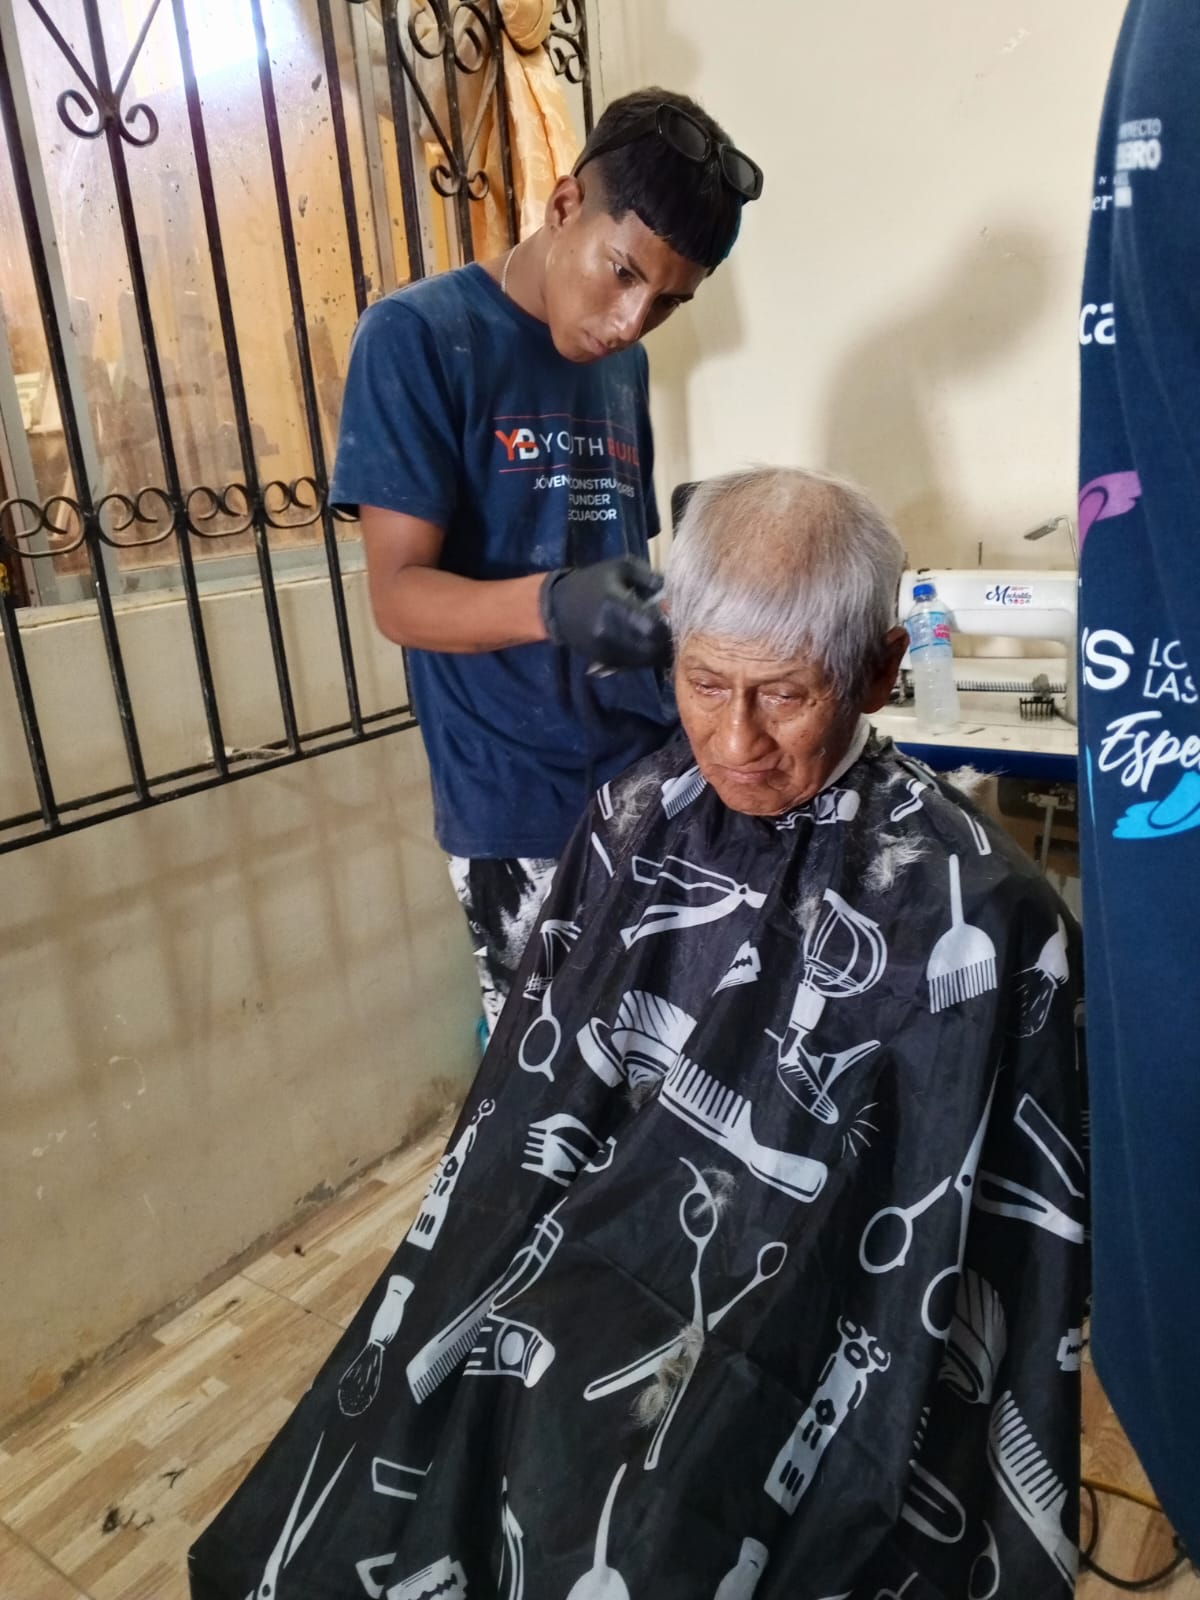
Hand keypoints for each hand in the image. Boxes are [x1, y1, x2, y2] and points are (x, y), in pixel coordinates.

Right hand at [540, 556, 670, 669]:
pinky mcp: (601, 660)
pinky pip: (631, 665)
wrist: (559, 605)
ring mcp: (603, 649)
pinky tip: (642, 644)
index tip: (670, 617)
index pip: (652, 627)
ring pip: (643, 661)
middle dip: (665, 642)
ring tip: (655, 636)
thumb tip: (671, 592)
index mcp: (614, 604)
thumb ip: (649, 576)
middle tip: (668, 630)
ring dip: (655, 652)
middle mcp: (608, 631)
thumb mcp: (620, 567)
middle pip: (651, 649)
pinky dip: (642, 658)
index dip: (667, 625)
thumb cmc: (593, 582)